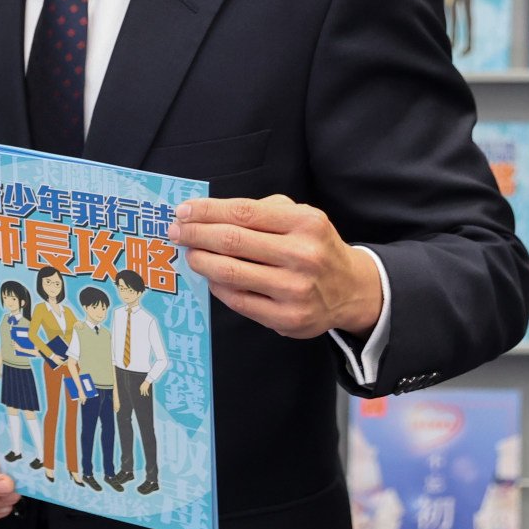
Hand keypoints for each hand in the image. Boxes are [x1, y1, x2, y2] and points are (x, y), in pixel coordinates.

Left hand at [168, 195, 382, 339]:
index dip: (207, 211)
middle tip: (176, 231)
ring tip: (190, 253)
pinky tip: (210, 276)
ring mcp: (295, 290)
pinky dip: (217, 286)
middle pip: (232, 241)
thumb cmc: (315, 247)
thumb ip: (263, 210)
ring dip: (201, 260)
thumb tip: (208, 212)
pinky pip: (237, 300)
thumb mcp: (302, 217)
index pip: (244, 212)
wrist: (352, 290)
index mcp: (306, 223)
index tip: (183, 210)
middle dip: (196, 234)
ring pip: (230, 272)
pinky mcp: (286, 318)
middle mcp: (303, 255)